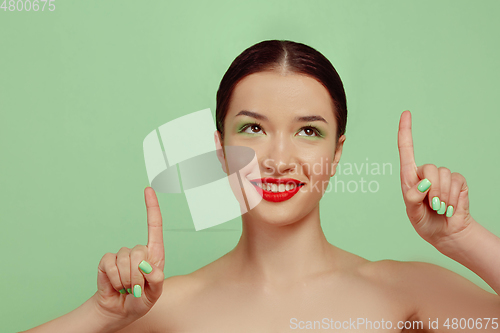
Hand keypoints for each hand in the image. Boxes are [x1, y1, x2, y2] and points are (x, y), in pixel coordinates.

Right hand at [92, 186, 164, 324]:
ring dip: (127, 280)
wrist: (120, 310)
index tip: (148, 189)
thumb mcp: (154, 294)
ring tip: (127, 288)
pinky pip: (110, 264)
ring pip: (125, 260)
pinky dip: (114, 279)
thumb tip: (150, 267)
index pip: (155, 226)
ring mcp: (122, 255)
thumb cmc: (141, 300)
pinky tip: (116, 286)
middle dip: (138, 274)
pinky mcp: (107, 261)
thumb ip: (157, 281)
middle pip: (139, 251)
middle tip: (137, 288)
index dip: (152, 208)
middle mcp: (139, 251)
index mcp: (154, 254)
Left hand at [397, 110, 472, 248]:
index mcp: (409, 177)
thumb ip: (413, 198)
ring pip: (444, 176)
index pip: (406, 149)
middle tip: (432, 205)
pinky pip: (456, 182)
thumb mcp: (412, 213)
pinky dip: (452, 198)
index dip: (406, 131)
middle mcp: (425, 173)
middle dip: (432, 189)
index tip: (406, 113)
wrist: (445, 233)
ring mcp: (442, 176)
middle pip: (429, 168)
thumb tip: (422, 183)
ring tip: (439, 208)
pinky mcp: (457, 181)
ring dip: (442, 196)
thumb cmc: (424, 221)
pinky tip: (448, 207)